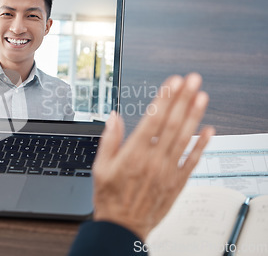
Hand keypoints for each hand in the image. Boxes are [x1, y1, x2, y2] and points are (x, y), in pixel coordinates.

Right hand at [92, 73, 214, 239]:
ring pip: (184, 138)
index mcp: (133, 154)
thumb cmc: (110, 197)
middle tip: (192, 80)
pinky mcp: (176, 183)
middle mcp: (152, 160)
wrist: (122, 227)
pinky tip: (209, 130)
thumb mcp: (100, 167)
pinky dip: (201, 145)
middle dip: (182, 99)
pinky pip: (192, 161)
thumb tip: (114, 117)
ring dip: (194, 116)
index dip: (164, 99)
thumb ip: (108, 140)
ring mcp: (167, 171)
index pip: (152, 120)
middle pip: (171, 124)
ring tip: (201, 96)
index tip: (172, 82)